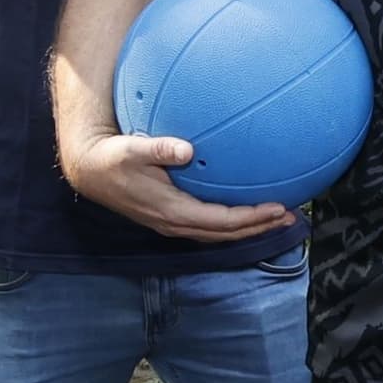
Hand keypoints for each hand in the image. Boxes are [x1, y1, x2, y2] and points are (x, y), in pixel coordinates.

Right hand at [64, 127, 292, 242]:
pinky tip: (246, 208)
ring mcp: (173, 223)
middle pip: (228, 234)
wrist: (90, 171)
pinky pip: (210, 224)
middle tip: (292, 217)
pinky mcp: (171, 217)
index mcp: (172, 211)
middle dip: (260, 227)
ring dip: (249, 227)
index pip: (221, 222)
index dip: (252, 219)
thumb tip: (186, 148)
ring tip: (277, 217)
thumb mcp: (131, 149)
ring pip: (220, 233)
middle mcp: (176, 223)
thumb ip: (159, 148)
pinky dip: (232, 221)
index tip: (278, 209)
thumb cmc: (111, 158)